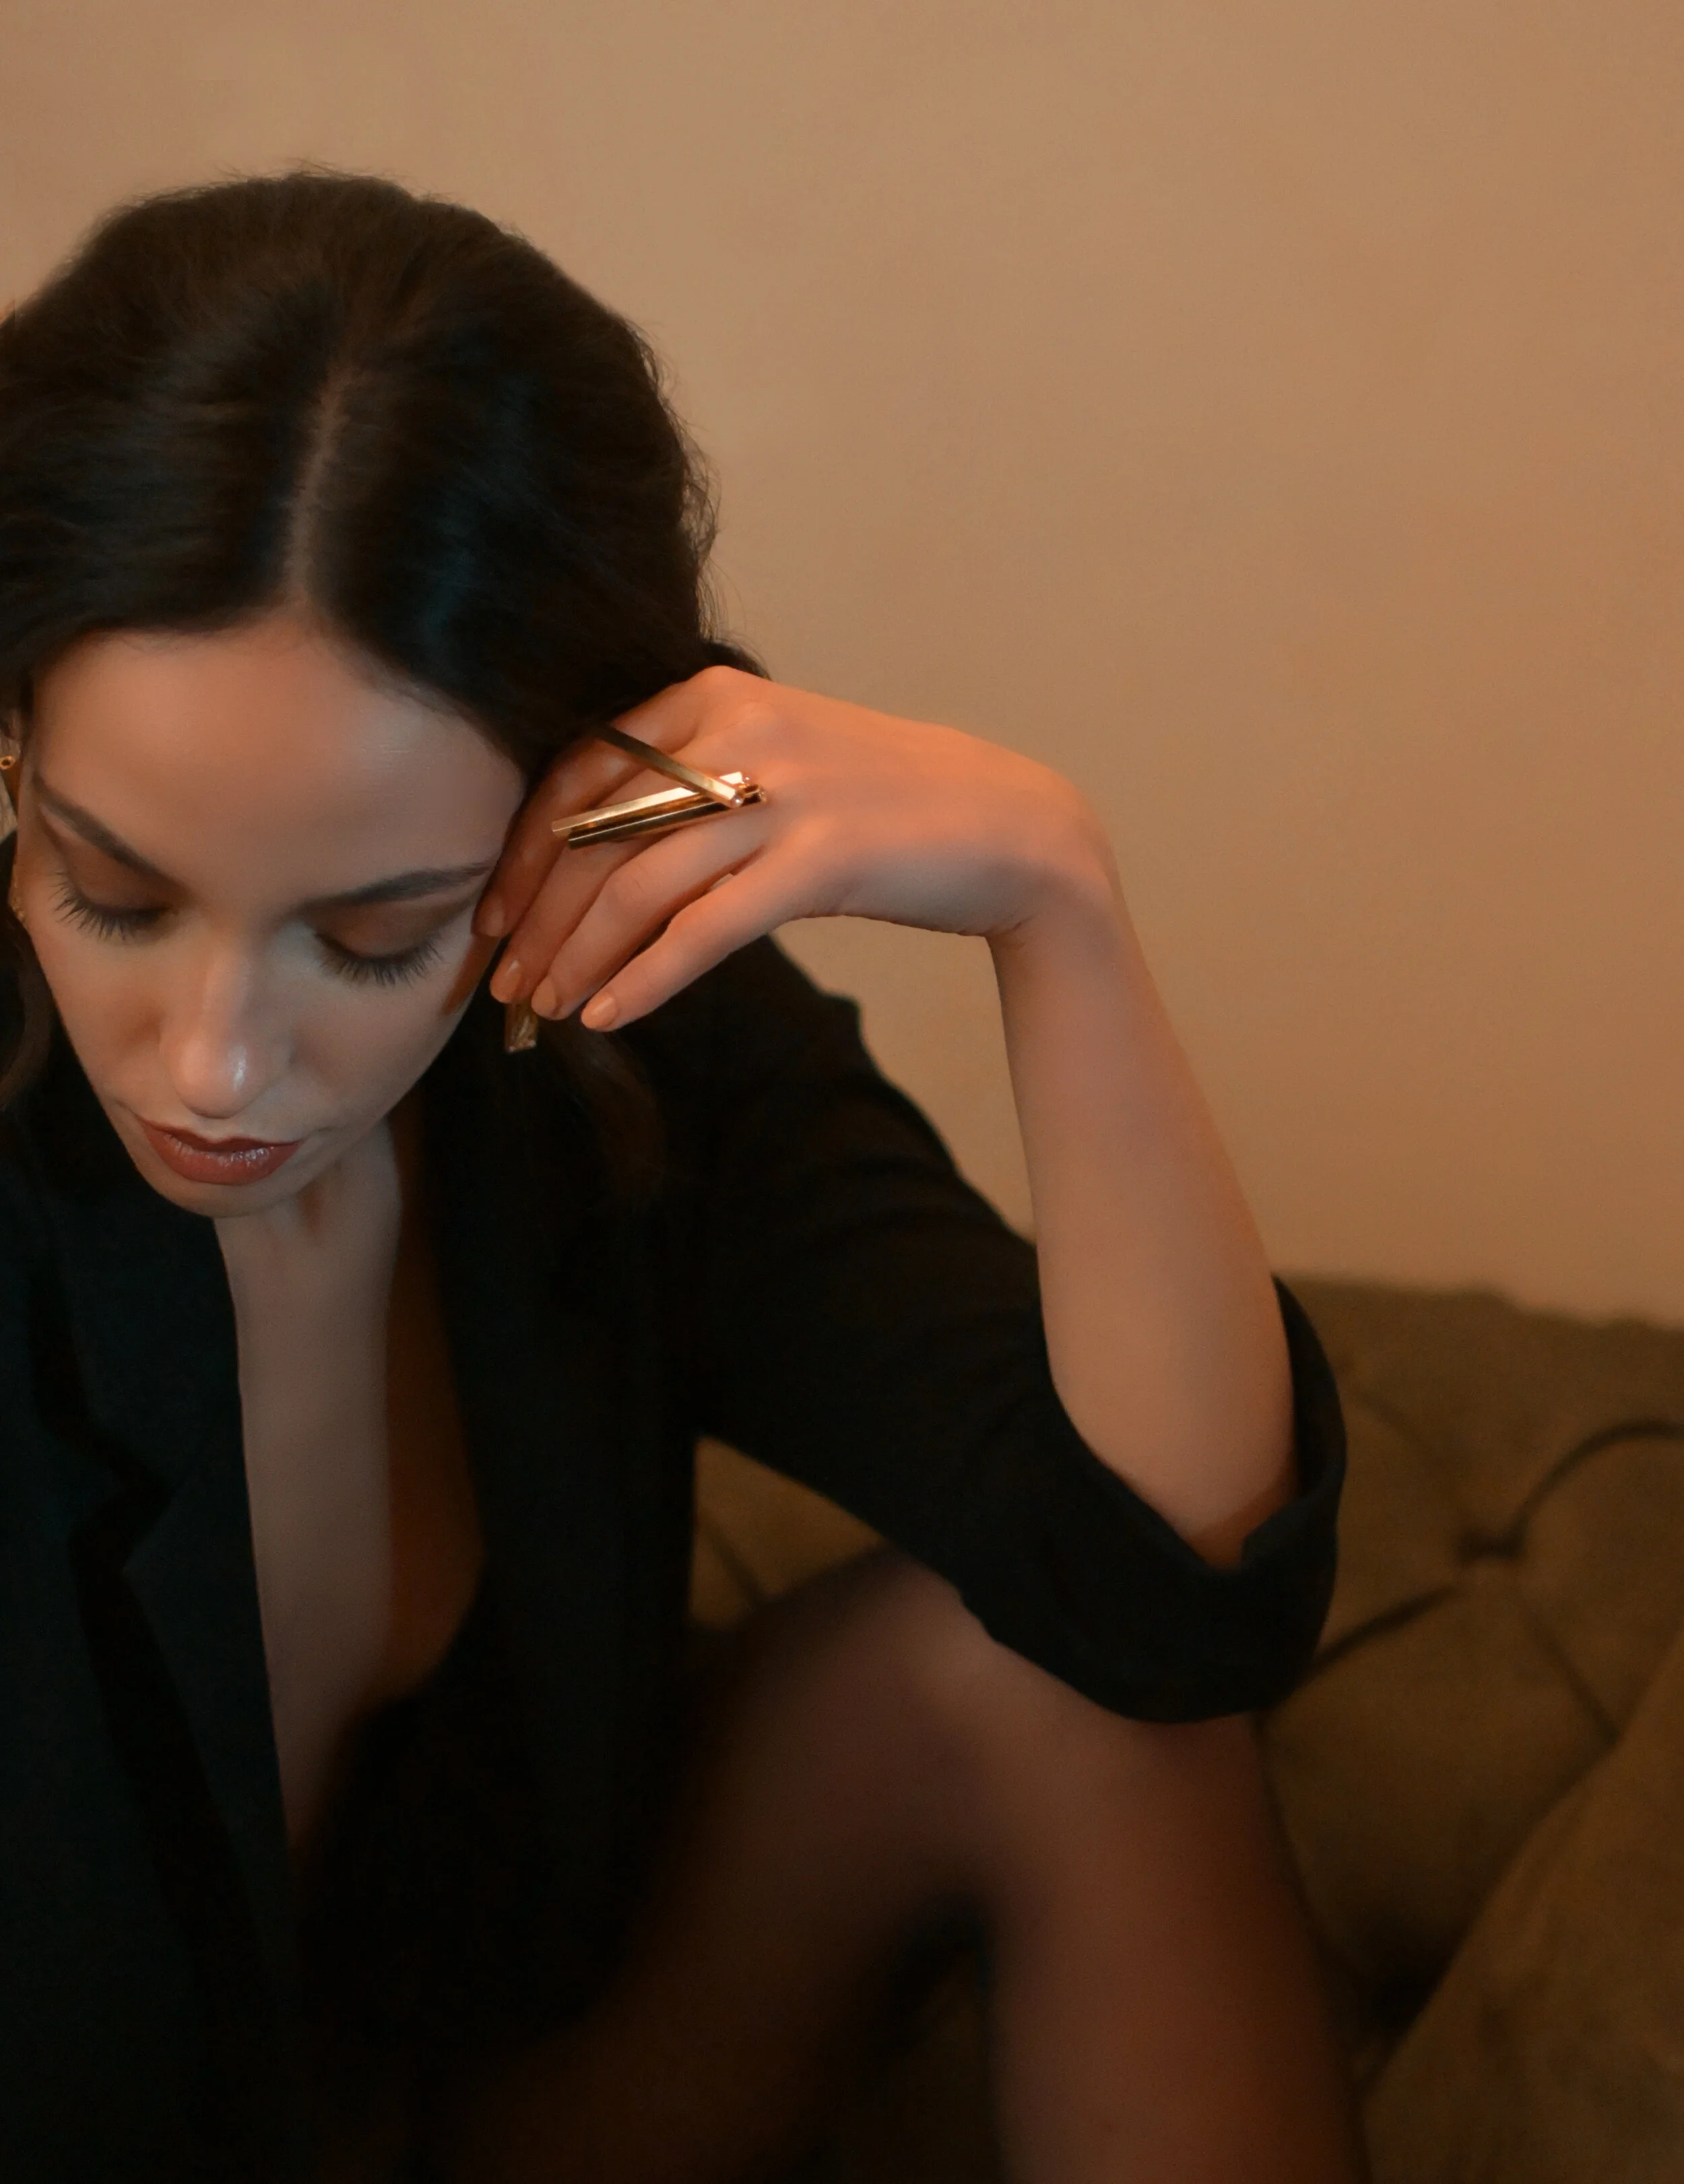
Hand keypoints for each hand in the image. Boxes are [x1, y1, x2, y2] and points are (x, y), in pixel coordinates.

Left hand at [477, 667, 1116, 1029]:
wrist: (1008, 823)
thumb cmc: (883, 802)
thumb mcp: (777, 760)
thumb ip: (690, 782)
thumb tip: (589, 855)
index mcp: (712, 695)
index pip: (579, 773)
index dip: (524, 851)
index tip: (495, 916)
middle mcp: (737, 732)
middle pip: (595, 834)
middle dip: (536, 918)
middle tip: (503, 984)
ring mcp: (781, 793)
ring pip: (636, 884)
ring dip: (577, 957)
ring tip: (545, 1010)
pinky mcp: (822, 859)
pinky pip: (706, 927)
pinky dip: (646, 977)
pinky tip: (609, 1015)